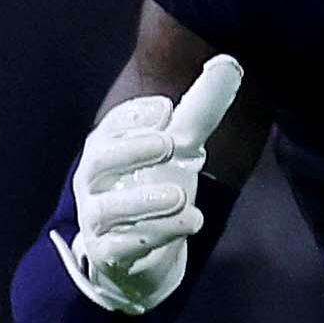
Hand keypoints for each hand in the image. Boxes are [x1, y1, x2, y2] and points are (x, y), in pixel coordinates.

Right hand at [53, 54, 242, 314]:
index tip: (166, 109)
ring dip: (145, 201)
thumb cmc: (152, 190)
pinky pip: (122, 246)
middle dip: (133, 150)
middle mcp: (93, 181)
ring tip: (181, 196)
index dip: (135, 117)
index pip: (112, 127)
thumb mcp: (179, 149)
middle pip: (100, 160)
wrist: (133, 257)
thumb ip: (200, 109)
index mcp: (107, 147)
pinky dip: (155, 236)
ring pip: (109, 209)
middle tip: (171, 143)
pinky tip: (190, 224)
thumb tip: (230, 64)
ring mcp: (96, 220)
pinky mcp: (107, 254)